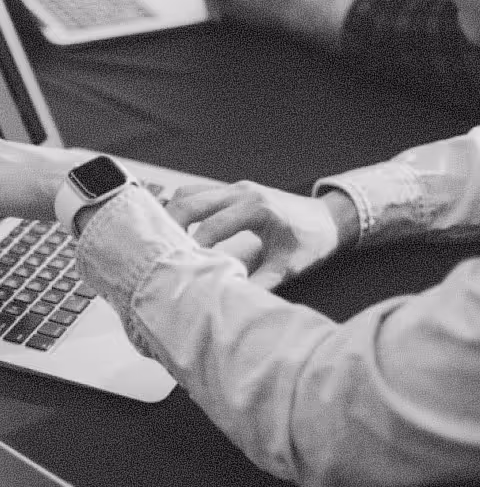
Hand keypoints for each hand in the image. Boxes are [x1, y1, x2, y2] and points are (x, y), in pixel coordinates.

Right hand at [165, 181, 341, 288]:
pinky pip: (197, 193)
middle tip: (157, 251)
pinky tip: (173, 229)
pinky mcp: (231, 190)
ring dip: (172, 214)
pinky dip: (181, 208)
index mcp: (258, 208)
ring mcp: (235, 187)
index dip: (193, 246)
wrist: (328, 218)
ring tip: (160, 241)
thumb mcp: (288, 267)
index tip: (179, 266)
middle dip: (170, 224)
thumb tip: (230, 298)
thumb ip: (259, 283)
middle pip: (192, 201)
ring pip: (189, 192)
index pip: (213, 225)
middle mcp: (243, 191)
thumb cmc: (310, 242)